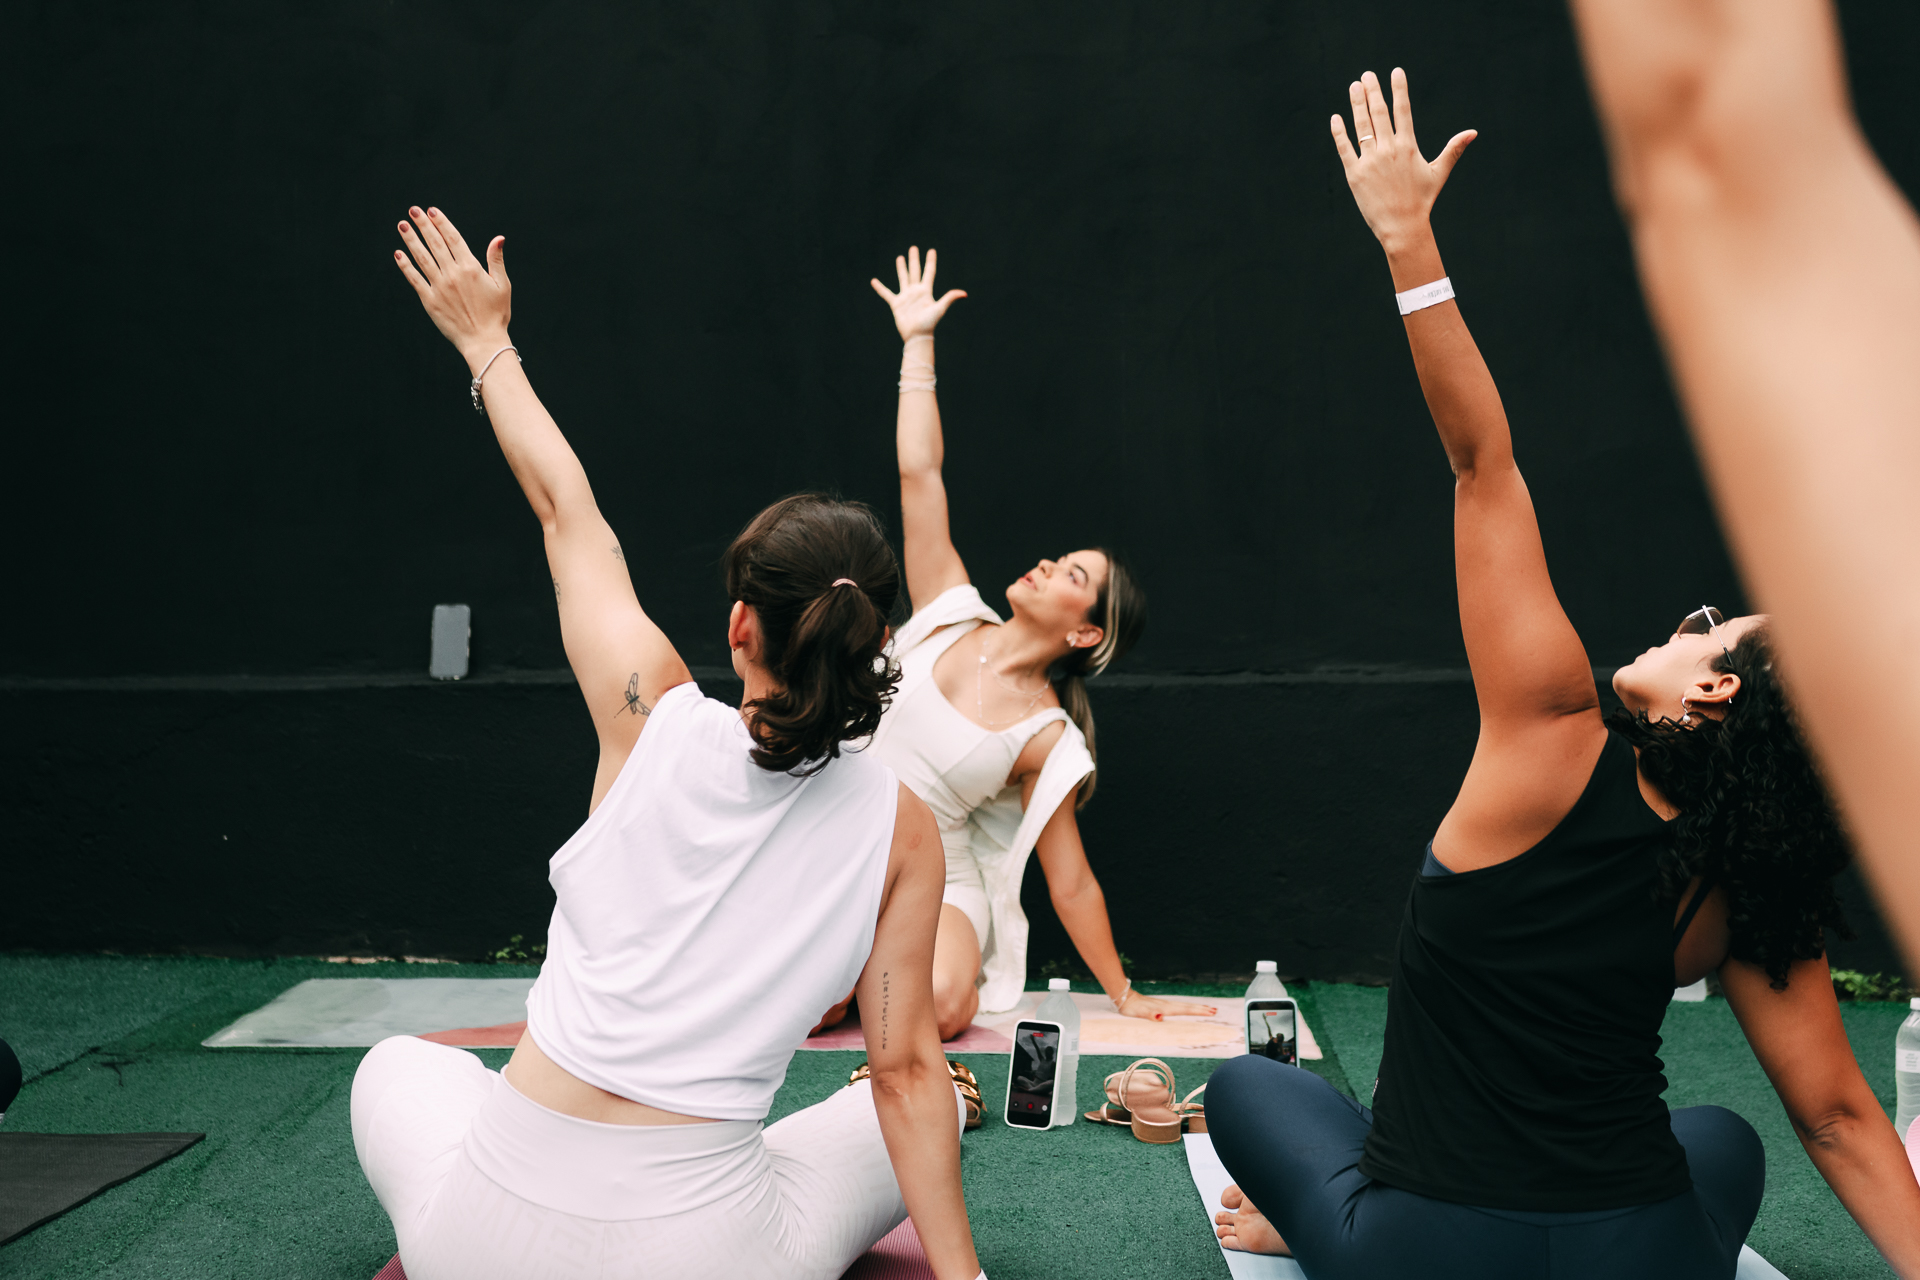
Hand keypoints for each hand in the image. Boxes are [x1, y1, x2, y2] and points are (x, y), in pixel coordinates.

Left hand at [393, 205, 512, 368]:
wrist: (483, 342)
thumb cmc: (496, 315)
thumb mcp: (502, 285)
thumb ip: (496, 260)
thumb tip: (498, 239)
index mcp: (471, 268)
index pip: (453, 239)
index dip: (441, 223)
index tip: (431, 211)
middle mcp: (453, 274)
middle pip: (436, 244)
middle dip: (423, 225)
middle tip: (413, 210)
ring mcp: (440, 287)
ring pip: (422, 258)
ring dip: (411, 240)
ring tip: (403, 225)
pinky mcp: (430, 300)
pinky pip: (415, 279)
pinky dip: (406, 266)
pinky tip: (398, 254)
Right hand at [870, 246, 965, 340]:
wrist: (917, 336)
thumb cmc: (929, 323)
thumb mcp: (940, 309)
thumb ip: (949, 298)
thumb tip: (964, 294)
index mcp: (926, 291)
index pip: (929, 272)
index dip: (930, 261)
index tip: (931, 250)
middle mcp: (916, 292)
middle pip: (915, 271)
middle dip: (914, 260)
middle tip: (913, 248)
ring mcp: (906, 297)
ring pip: (903, 278)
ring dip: (901, 268)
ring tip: (900, 257)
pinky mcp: (896, 304)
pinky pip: (886, 294)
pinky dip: (880, 288)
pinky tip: (874, 281)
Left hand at [1117, 992, 1217, 1021]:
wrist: (1125, 998)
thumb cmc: (1132, 1008)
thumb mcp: (1139, 1013)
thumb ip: (1150, 1015)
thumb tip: (1160, 1017)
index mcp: (1165, 1009)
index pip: (1185, 1010)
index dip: (1198, 1011)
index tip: (1210, 1012)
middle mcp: (1167, 1006)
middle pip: (1188, 1007)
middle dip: (1201, 1009)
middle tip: (1215, 1010)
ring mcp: (1165, 1005)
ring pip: (1184, 1006)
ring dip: (1196, 1007)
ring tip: (1208, 1009)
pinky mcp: (1162, 1006)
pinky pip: (1179, 1007)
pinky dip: (1187, 1008)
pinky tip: (1189, 1009)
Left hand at [1331, 69, 1475, 253]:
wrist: (1403, 228)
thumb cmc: (1422, 201)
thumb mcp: (1439, 173)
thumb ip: (1453, 150)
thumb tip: (1473, 133)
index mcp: (1408, 147)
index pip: (1403, 110)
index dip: (1399, 89)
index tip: (1395, 71)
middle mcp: (1389, 150)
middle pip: (1379, 113)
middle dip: (1373, 91)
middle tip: (1366, 75)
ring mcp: (1370, 161)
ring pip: (1362, 126)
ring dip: (1357, 104)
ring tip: (1354, 86)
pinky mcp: (1355, 174)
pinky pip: (1344, 148)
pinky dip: (1339, 132)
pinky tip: (1336, 117)